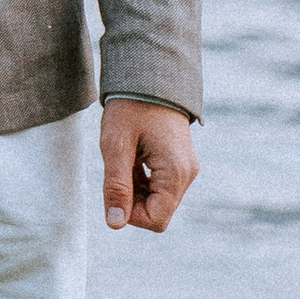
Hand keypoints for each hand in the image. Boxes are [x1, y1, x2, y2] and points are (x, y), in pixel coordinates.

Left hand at [101, 99, 196, 233]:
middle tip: (116, 168)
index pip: (156, 220)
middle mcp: (186, 175)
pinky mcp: (177, 163)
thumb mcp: (115, 146)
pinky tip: (130, 158)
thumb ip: (116, 186)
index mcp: (176, 173)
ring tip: (123, 158)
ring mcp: (183, 169)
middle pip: (157, 211)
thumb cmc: (130, 107)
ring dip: (133, 188)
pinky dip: (139, 179)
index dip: (130, 214)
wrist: (149, 75)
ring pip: (156, 199)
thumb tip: (115, 223)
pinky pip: (157, 186)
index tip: (113, 188)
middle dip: (131, 199)